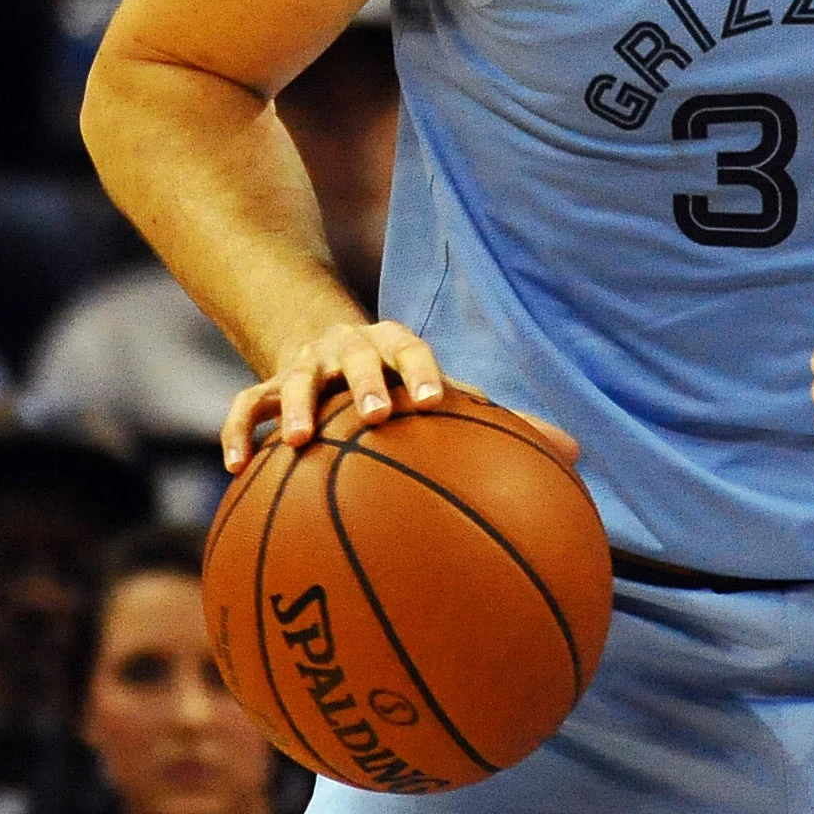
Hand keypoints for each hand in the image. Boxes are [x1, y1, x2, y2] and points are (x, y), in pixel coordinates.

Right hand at [221, 324, 580, 472]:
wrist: (326, 344)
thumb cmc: (403, 381)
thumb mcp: (443, 390)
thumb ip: (501, 421)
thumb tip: (576, 453)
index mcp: (397, 345)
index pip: (416, 351)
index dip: (426, 372)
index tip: (437, 400)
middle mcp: (350, 349)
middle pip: (358, 357)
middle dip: (366, 381)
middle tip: (377, 414)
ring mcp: (304, 367)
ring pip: (293, 380)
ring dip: (295, 408)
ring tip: (295, 443)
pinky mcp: (265, 387)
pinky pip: (245, 407)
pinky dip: (241, 433)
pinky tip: (238, 469)